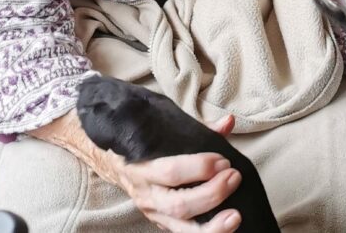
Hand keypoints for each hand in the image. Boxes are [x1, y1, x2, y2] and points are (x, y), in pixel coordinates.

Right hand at [30, 112, 241, 231]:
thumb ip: (199, 128)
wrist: (110, 159)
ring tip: (235, 216)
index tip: (222, 159)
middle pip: (178, 204)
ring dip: (211, 226)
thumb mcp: (163, 131)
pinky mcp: (161, 223)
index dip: (199, 167)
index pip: (171, 172)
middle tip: (233, 177)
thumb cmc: (143, 143)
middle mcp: (146, 194)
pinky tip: (225, 228)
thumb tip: (228, 122)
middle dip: (211, 193)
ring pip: (181, 227)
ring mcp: (153, 213)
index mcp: (143, 167)